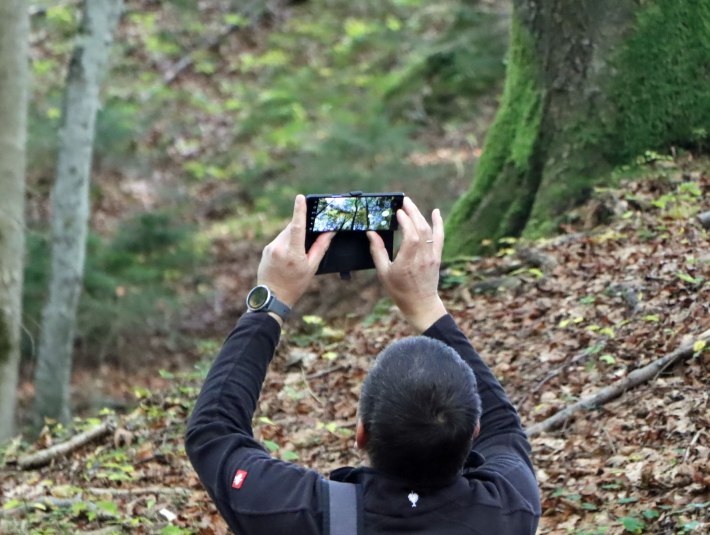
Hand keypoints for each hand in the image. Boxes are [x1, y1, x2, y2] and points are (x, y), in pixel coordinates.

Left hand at [256, 195, 333, 311]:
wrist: (273, 297)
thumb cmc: (295, 284)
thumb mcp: (311, 267)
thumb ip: (320, 247)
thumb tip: (329, 232)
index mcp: (293, 252)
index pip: (297, 226)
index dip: (299, 211)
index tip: (300, 198)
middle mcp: (279, 248)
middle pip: (291, 228)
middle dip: (300, 228)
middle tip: (308, 237)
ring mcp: (270, 248)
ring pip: (285, 234)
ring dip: (293, 237)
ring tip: (297, 255)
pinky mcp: (266, 250)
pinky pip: (279, 241)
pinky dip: (286, 244)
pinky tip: (287, 258)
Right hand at [367, 197, 446, 331]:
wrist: (421, 304)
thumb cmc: (399, 290)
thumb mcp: (383, 273)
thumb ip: (378, 251)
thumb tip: (371, 233)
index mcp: (407, 263)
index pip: (410, 237)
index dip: (405, 222)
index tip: (398, 212)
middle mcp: (422, 258)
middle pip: (420, 230)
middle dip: (412, 212)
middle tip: (403, 201)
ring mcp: (432, 257)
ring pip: (429, 231)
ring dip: (420, 215)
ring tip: (410, 204)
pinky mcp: (437, 257)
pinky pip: (439, 237)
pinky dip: (438, 223)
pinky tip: (436, 212)